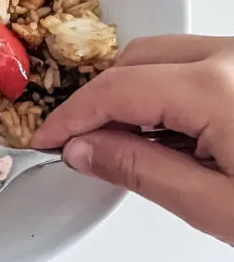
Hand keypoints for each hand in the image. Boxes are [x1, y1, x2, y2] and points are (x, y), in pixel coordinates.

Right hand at [32, 35, 233, 244]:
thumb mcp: (215, 205)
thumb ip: (142, 171)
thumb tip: (84, 150)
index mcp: (216, 88)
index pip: (118, 89)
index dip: (72, 116)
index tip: (46, 142)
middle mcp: (232, 57)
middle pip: (137, 60)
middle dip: (99, 101)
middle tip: (80, 149)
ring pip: (165, 56)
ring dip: (133, 94)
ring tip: (123, 146)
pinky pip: (196, 65)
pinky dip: (168, 92)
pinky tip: (167, 135)